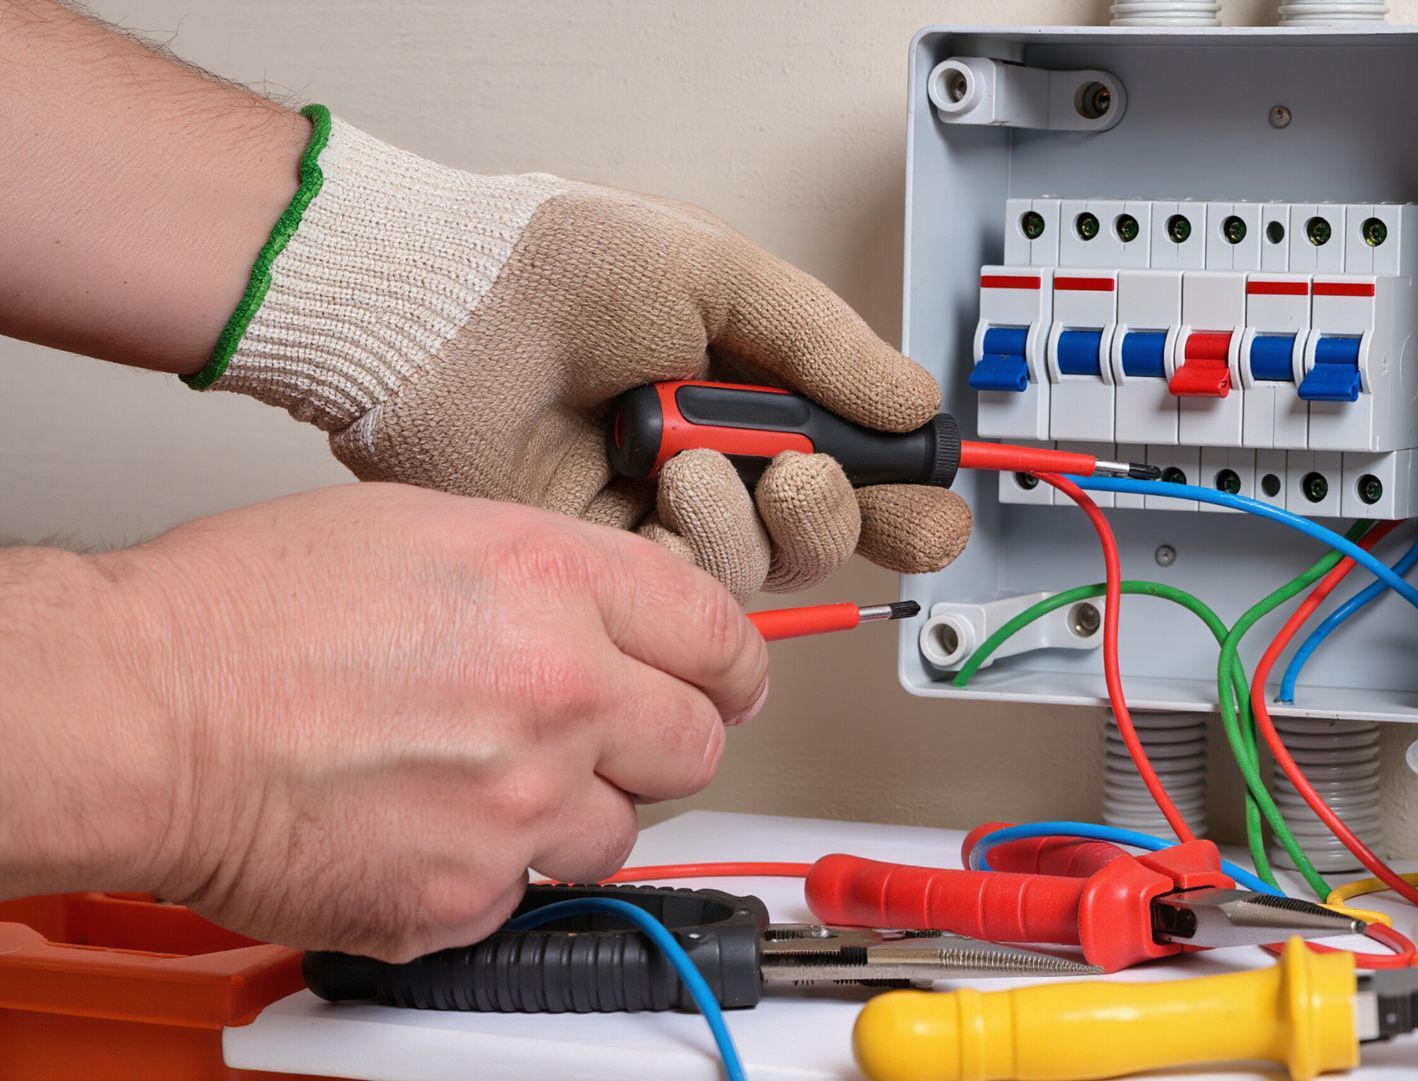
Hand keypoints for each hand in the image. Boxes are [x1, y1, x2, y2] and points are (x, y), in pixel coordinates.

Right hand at [73, 484, 764, 960]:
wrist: (139, 712)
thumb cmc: (245, 611)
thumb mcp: (426, 526)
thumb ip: (551, 577)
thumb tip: (618, 615)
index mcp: (555, 585)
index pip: (719, 634)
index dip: (732, 664)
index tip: (727, 681)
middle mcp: (560, 694)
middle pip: (696, 745)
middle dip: (660, 740)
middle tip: (603, 735)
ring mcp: (520, 805)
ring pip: (618, 833)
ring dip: (570, 812)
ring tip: (477, 779)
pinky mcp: (465, 895)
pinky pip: (524, 890)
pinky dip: (485, 868)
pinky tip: (419, 821)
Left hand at [200, 112, 970, 601]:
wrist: (442, 310)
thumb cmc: (555, 265)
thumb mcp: (720, 274)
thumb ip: (828, 346)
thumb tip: (914, 399)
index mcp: (751, 389)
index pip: (855, 463)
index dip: (902, 496)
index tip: (931, 506)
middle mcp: (714, 458)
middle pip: (825, 535)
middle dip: (840, 514)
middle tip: (804, 473)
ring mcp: (660, 513)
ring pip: (765, 566)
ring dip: (748, 511)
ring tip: (691, 449)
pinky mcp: (607, 561)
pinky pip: (691, 587)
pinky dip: (693, 538)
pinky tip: (661, 481)